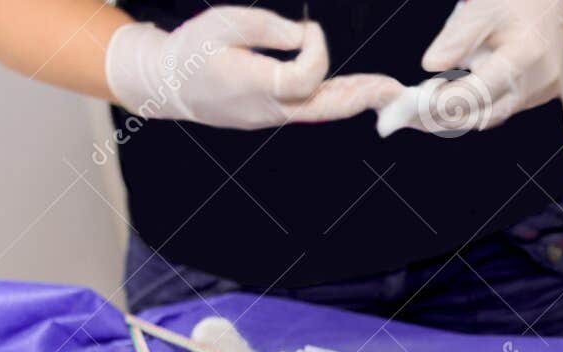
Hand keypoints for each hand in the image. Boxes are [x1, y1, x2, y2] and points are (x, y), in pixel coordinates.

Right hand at [105, 6, 402, 129]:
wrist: (168, 85)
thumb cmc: (193, 50)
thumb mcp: (225, 22)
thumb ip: (268, 27)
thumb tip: (306, 36)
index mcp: (254, 85)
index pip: (305, 76)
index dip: (316, 50)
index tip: (310, 30)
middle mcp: (267, 108)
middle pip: (324, 108)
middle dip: (362, 97)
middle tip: (393, 90)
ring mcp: (271, 118)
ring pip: (320, 112)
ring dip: (353, 99)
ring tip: (385, 90)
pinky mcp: (271, 117)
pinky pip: (309, 110)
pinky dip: (334, 100)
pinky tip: (356, 92)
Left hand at [378, 0, 562, 136]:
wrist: (551, 3)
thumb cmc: (515, 1)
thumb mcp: (482, 9)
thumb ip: (456, 38)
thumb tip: (430, 65)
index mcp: (525, 55)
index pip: (480, 91)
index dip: (447, 102)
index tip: (418, 105)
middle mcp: (537, 81)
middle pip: (485, 113)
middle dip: (447, 117)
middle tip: (413, 116)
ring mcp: (541, 92)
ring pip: (492, 116)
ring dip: (459, 116)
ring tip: (427, 110)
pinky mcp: (540, 96)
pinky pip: (502, 109)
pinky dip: (477, 108)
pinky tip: (454, 101)